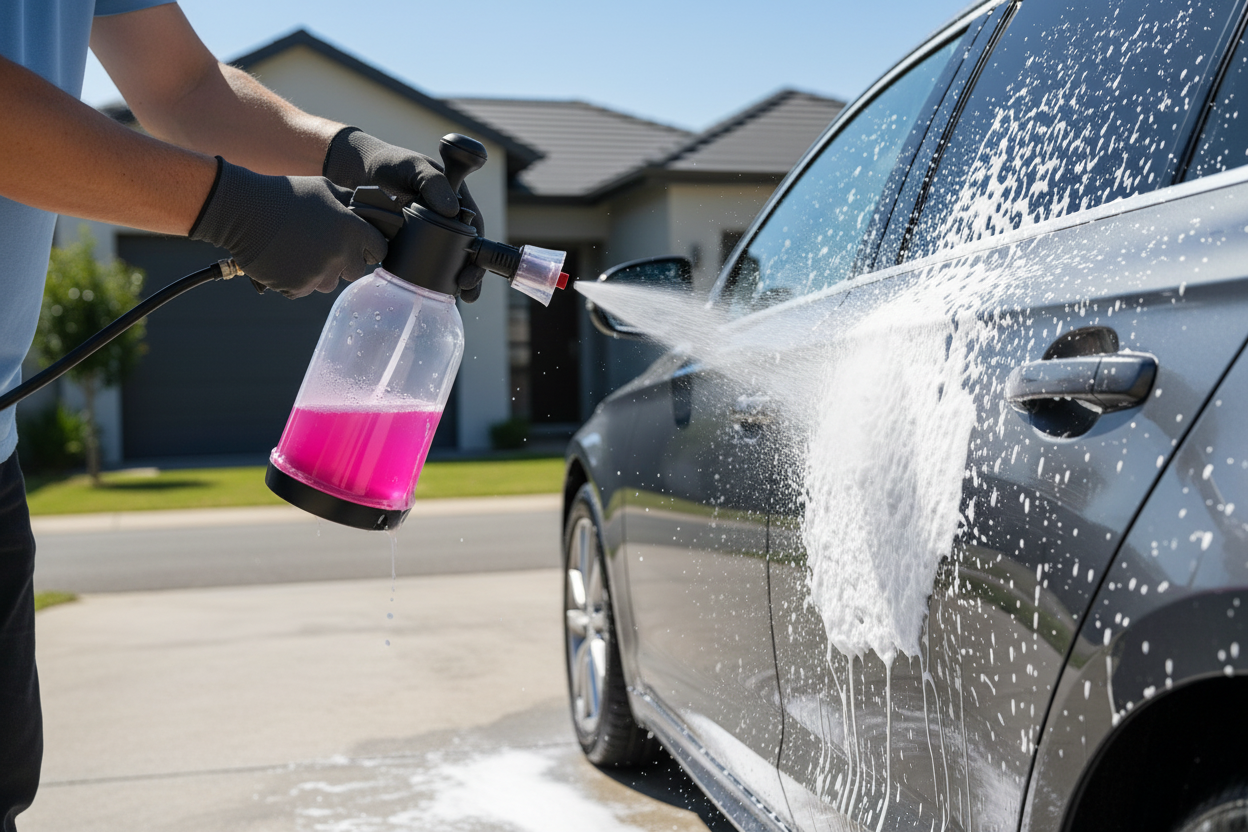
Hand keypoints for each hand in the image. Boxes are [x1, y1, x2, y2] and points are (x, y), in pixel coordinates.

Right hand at [190, 158, 387, 298]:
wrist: (245, 210)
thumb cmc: (285, 196)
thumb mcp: (325, 189)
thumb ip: (350, 204)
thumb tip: (366, 211)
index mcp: (353, 231)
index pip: (379, 250)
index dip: (369, 247)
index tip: (359, 245)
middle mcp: (340, 256)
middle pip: (355, 271)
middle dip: (344, 261)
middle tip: (324, 247)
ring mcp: (318, 274)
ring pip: (329, 283)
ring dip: (320, 273)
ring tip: (300, 251)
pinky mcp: (297, 287)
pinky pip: (305, 290)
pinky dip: (297, 280)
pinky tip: (286, 260)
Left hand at [324, 127, 487, 302]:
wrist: (354, 172)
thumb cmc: (388, 162)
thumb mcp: (412, 166)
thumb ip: (432, 182)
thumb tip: (453, 211)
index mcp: (456, 200)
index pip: (475, 231)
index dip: (478, 253)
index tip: (471, 270)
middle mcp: (446, 219)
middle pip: (465, 252)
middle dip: (470, 274)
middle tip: (465, 291)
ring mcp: (427, 233)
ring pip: (446, 262)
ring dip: (452, 282)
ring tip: (453, 298)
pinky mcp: (408, 244)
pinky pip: (422, 264)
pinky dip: (427, 279)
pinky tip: (428, 292)